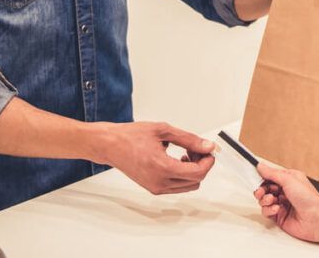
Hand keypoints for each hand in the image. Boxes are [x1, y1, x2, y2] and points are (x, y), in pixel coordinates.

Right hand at [101, 121, 215, 194]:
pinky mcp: (153, 189)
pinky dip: (183, 175)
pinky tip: (177, 160)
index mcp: (162, 167)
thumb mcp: (163, 130)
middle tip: (196, 149)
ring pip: (188, 186)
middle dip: (202, 164)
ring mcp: (156, 188)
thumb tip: (207, 146)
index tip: (208, 150)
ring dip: (193, 171)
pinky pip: (177, 187)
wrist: (111, 145)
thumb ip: (189, 139)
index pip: (197, 173)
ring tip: (185, 153)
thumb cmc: (131, 136)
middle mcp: (159, 182)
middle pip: (195, 181)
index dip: (208, 161)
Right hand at [253, 163, 318, 242]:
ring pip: (264, 201)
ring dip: (265, 200)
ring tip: (271, 200)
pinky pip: (267, 212)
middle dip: (261, 190)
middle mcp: (285, 192)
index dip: (262, 177)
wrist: (316, 218)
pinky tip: (277, 209)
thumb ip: (272, 173)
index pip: (270, 176)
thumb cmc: (309, 198)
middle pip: (265, 189)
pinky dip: (269, 210)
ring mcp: (282, 204)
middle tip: (260, 191)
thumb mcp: (288, 179)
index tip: (254, 177)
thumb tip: (261, 166)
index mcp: (289, 180)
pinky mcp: (279, 217)